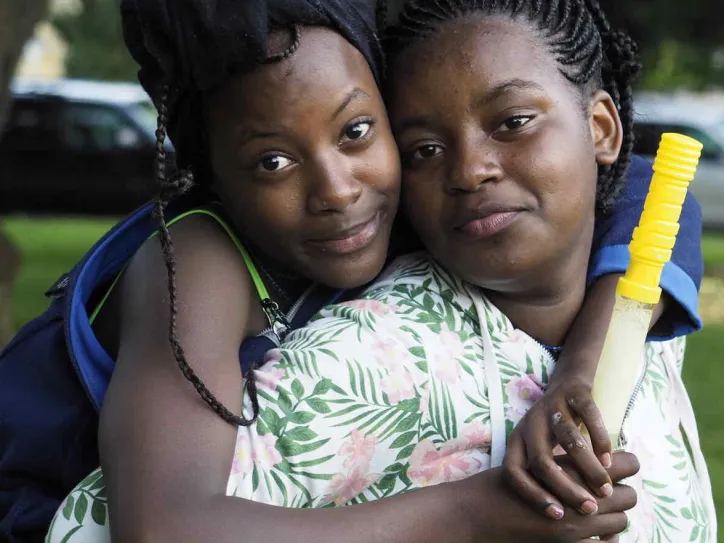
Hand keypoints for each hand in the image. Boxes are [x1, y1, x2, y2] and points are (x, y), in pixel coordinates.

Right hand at [458, 452, 638, 542]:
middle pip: (629, 495)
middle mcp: (582, 498)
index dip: (626, 464)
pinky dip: (605, 539)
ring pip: (621, 522)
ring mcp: (579, 526)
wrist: (479, 514)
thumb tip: (590, 460)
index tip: (618, 465)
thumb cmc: (500, 485)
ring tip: (597, 511)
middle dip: (621, 492)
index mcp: (575, 470)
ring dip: (614, 516)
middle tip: (606, 489)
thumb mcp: (533, 464)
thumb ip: (564, 464)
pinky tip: (593, 533)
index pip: (626, 464)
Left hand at [502, 376, 614, 517]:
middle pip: (542, 461)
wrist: (567, 385)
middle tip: (589, 509)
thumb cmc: (554, 432)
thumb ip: (544, 477)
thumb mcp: (540, 451)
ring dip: (588, 468)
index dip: (532, 495)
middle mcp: (530, 423)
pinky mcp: (573, 393)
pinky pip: (588, 417)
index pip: (514, 472)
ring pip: (568, 439)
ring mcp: (551, 406)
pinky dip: (600, 440)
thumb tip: (559, 521)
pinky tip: (610, 461)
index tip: (557, 516)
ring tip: (605, 490)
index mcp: (517, 440)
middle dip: (566, 489)